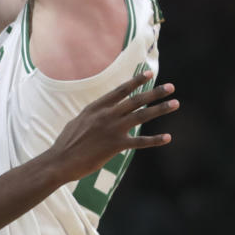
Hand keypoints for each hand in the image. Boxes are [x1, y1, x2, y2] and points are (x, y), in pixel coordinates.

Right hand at [46, 71, 178, 182]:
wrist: (60, 160)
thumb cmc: (67, 142)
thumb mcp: (78, 121)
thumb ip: (93, 115)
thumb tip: (101, 112)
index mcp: (96, 107)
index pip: (120, 90)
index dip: (136, 81)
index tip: (149, 73)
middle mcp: (106, 114)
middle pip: (135, 100)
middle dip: (155, 93)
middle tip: (171, 87)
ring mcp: (112, 129)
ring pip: (141, 115)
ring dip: (160, 109)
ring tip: (175, 104)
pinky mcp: (115, 146)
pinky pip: (139, 141)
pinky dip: (154, 139)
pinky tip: (167, 137)